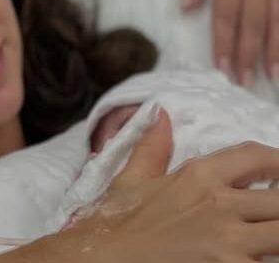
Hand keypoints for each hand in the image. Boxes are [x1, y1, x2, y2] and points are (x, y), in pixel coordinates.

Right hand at [52, 109, 278, 261]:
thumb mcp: (131, 180)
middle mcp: (219, 204)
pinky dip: (270, 260)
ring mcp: (229, 242)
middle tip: (276, 211)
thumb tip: (161, 113)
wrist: (101, 259)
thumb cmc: (117, 224)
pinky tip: (263, 256)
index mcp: (198, 176)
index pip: (255, 156)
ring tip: (272, 236)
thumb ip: (152, 147)